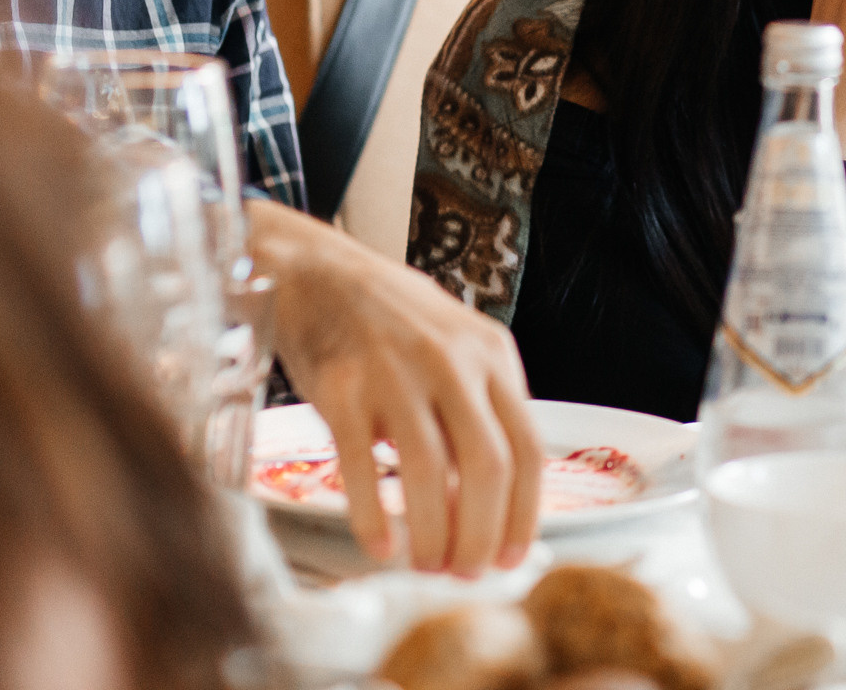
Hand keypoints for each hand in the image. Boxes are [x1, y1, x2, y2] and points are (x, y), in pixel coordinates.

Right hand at [246, 200, 541, 574]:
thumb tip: (490, 506)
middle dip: (480, 535)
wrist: (316, 271)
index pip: (528, 448)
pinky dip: (372, 516)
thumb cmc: (392, 320)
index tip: (511, 557)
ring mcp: (395, 372)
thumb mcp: (455, 350)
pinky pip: (360, 465)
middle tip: (464, 573)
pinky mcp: (340, 387)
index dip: (524, 514)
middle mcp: (451, 361)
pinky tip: (380, 547)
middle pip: (487, 467)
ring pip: (428, 473)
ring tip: (426, 565)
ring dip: (431, 534)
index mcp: (491, 354)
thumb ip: (478, 413)